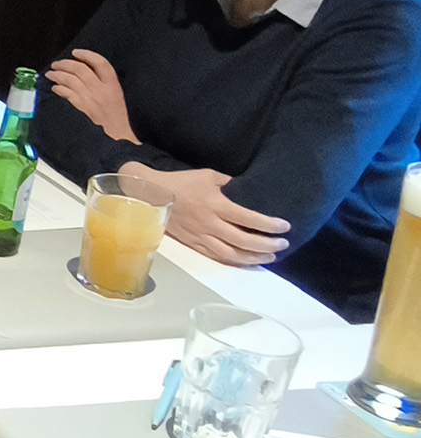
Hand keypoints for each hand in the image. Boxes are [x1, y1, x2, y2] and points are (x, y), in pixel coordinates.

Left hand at [47, 49, 136, 141]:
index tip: (76, 52)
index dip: (87, 54)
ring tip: (51, 75)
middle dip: (65, 63)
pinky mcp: (81, 109)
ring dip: (57, 74)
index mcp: (113, 86)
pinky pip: (66, 93)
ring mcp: (91, 100)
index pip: (101, 63)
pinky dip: (58, 88)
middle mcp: (102, 91)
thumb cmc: (116, 121)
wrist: (117, 140)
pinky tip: (54, 89)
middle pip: (80, 68)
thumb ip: (104, 85)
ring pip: (70, 79)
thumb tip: (83, 73)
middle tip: (57, 64)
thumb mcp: (116, 98)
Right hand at [123, 163, 290, 266]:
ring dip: (253, 258)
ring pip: (232, 254)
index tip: (284, 226)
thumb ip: (230, 184)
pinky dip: (234, 261)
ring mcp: (201, 236)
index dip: (269, 225)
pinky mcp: (193, 243)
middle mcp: (210, 224)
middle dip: (267, 245)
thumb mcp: (209, 175)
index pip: (249, 219)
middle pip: (244, 241)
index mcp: (216, 205)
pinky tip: (245, 260)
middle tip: (283, 244)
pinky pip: (216, 256)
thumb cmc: (180, 182)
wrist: (152, 195)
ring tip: (269, 257)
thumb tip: (247, 190)